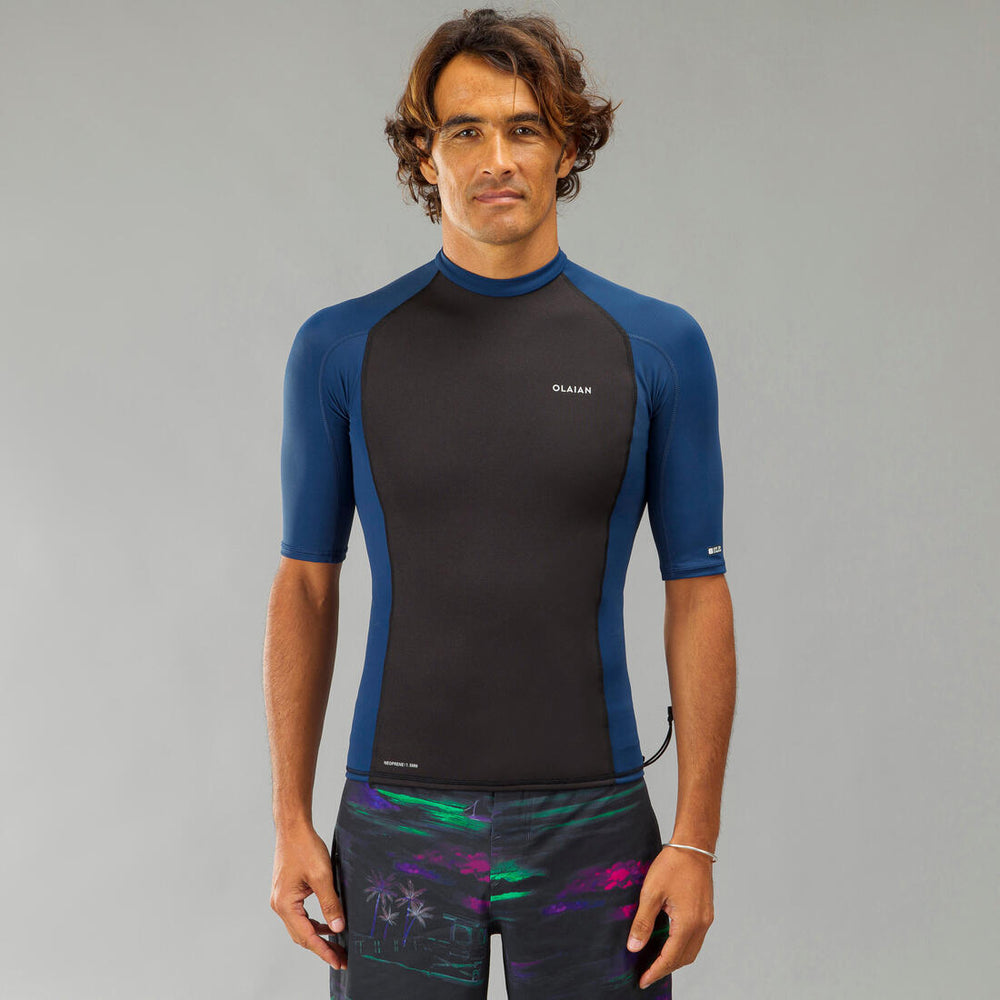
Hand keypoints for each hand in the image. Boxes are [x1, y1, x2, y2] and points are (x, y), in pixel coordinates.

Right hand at [270, 824, 347, 969]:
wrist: (293, 828)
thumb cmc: (305, 848)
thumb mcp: (322, 876)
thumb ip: (330, 904)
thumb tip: (338, 928)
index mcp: (285, 904)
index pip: (307, 936)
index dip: (324, 951)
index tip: (338, 962)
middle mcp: (279, 905)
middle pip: (301, 935)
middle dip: (322, 947)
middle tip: (341, 957)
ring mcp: (281, 899)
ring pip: (300, 926)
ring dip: (317, 935)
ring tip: (337, 943)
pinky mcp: (286, 892)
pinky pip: (300, 915)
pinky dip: (313, 922)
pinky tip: (326, 923)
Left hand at [626, 844, 714, 989]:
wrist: (693, 845)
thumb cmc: (672, 864)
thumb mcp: (651, 892)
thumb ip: (643, 922)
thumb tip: (634, 947)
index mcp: (688, 923)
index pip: (670, 957)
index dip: (655, 971)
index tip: (643, 981)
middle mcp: (701, 924)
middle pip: (684, 958)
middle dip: (665, 969)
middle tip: (647, 974)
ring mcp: (706, 919)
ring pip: (691, 950)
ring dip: (675, 959)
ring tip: (656, 962)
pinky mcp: (706, 912)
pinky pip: (695, 938)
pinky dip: (682, 946)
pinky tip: (669, 942)